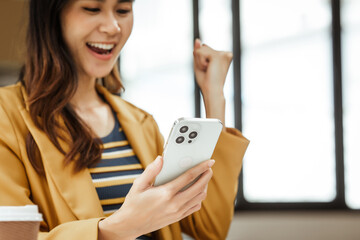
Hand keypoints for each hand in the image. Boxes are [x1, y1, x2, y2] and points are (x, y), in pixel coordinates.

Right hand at [98, 156, 214, 239]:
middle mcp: (174, 204)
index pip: (189, 177)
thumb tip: (161, 158)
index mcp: (166, 193)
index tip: (208, 162)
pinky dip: (199, 198)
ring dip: (204, 187)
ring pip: (199, 198)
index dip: (201, 168)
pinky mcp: (178, 218)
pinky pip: (194, 207)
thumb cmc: (133, 203)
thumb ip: (151, 170)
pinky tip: (196, 191)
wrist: (130, 225)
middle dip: (206, 176)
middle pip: (199, 188)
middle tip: (209, 168)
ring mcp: (177, 212)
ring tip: (203, 178)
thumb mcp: (139, 184)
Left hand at [193, 39, 232, 124]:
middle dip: (199, 59)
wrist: (212, 91)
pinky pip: (200, 52)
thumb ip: (198, 51)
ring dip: (199, 61)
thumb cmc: (206, 81)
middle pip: (203, 47)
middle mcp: (226, 53)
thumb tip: (197, 39)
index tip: (208, 70)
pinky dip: (199, 62)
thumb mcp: (199, 64)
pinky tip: (208, 69)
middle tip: (207, 71)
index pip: (205, 48)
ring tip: (208, 70)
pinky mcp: (218, 55)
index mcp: (224, 55)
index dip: (201, 59)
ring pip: (201, 49)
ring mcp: (223, 54)